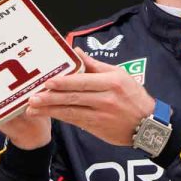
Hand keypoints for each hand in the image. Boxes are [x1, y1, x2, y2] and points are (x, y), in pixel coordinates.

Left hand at [26, 47, 155, 145]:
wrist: (148, 124)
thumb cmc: (133, 96)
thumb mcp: (120, 75)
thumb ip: (96, 65)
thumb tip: (76, 53)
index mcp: (112, 82)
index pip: (84, 81)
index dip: (65, 82)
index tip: (48, 82)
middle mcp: (106, 99)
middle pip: (75, 97)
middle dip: (51, 97)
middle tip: (33, 97)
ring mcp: (101, 115)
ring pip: (72, 111)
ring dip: (50, 110)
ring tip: (32, 108)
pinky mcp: (97, 127)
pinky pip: (75, 121)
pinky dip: (60, 117)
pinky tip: (48, 114)